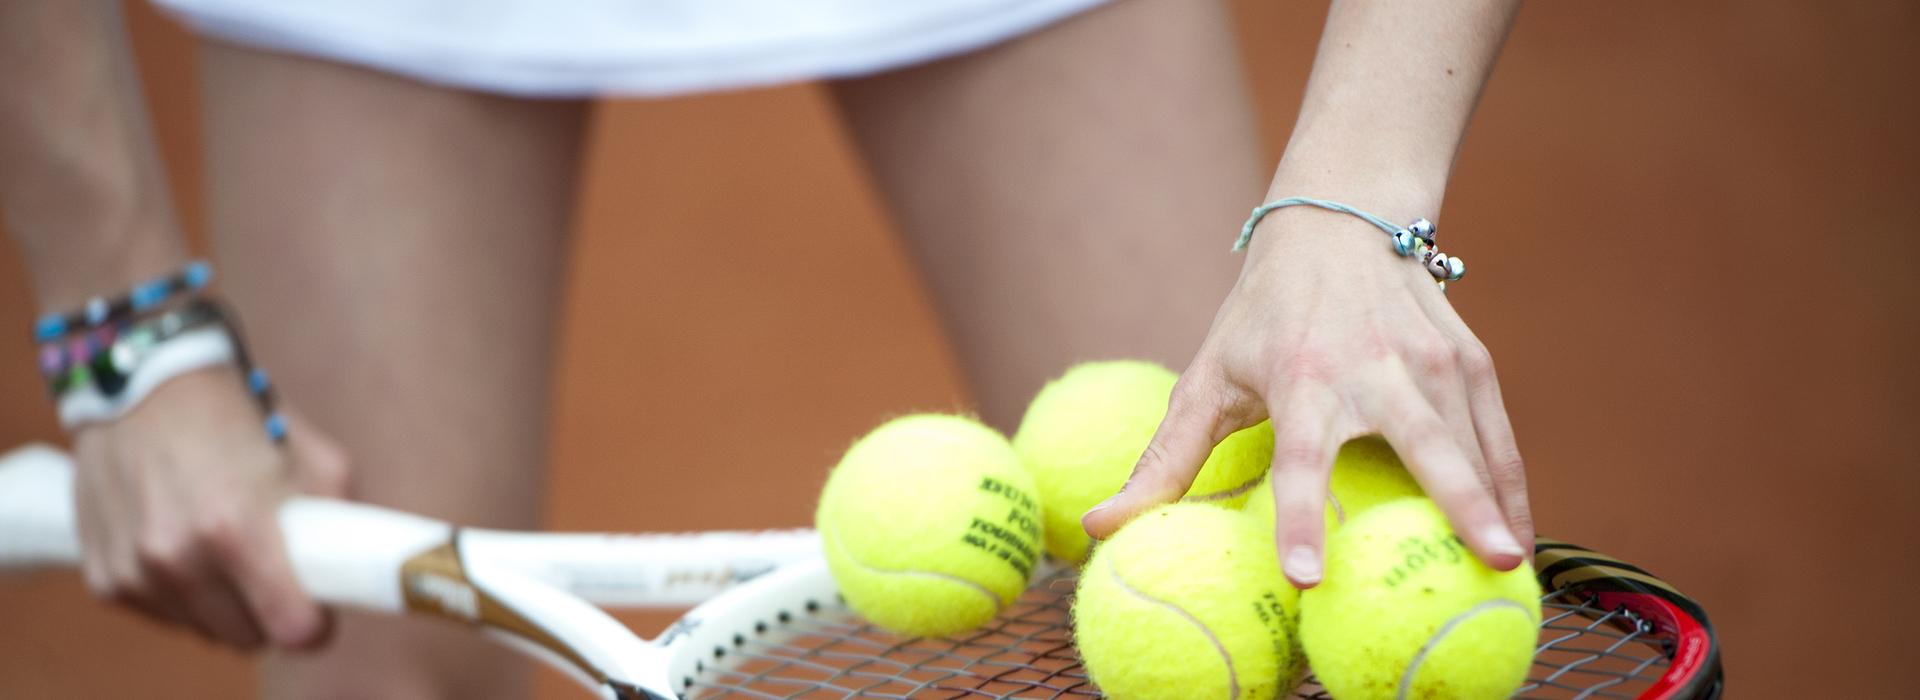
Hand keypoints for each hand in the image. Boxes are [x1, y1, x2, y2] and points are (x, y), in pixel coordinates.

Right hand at [70, 366, 348, 648]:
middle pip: (248, 638)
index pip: (290, 627)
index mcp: (236, 529)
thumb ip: (341, 520)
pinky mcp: (105, 575)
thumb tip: (358, 569)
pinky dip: (181, 593)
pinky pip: (162, 614)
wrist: (147, 383)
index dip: (316, 625)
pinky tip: (187, 546)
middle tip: (277, 572)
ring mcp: (136, 571)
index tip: (321, 610)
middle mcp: (177, 557)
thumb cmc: (241, 416)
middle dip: (270, 612)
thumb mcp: (316, 457)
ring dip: (224, 604)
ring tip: (228, 549)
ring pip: (205, 630)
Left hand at [1081, 206, 1531, 587]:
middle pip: (1425, 444)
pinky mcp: (1471, 359)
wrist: (1340, 219)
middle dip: (1460, 502)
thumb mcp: (1207, 376)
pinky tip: (1520, 537)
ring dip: (1499, 507)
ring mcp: (1433, 360)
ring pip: (1475, 442)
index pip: (1299, 458)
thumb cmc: (1263, 313)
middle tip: (1490, 562)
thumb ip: (1164, 459)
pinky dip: (1513, 486)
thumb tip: (1099, 529)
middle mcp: (1376, 367)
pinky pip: (1499, 436)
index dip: (1298, 516)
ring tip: (1513, 571)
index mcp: (1302, 377)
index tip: (1306, 576)